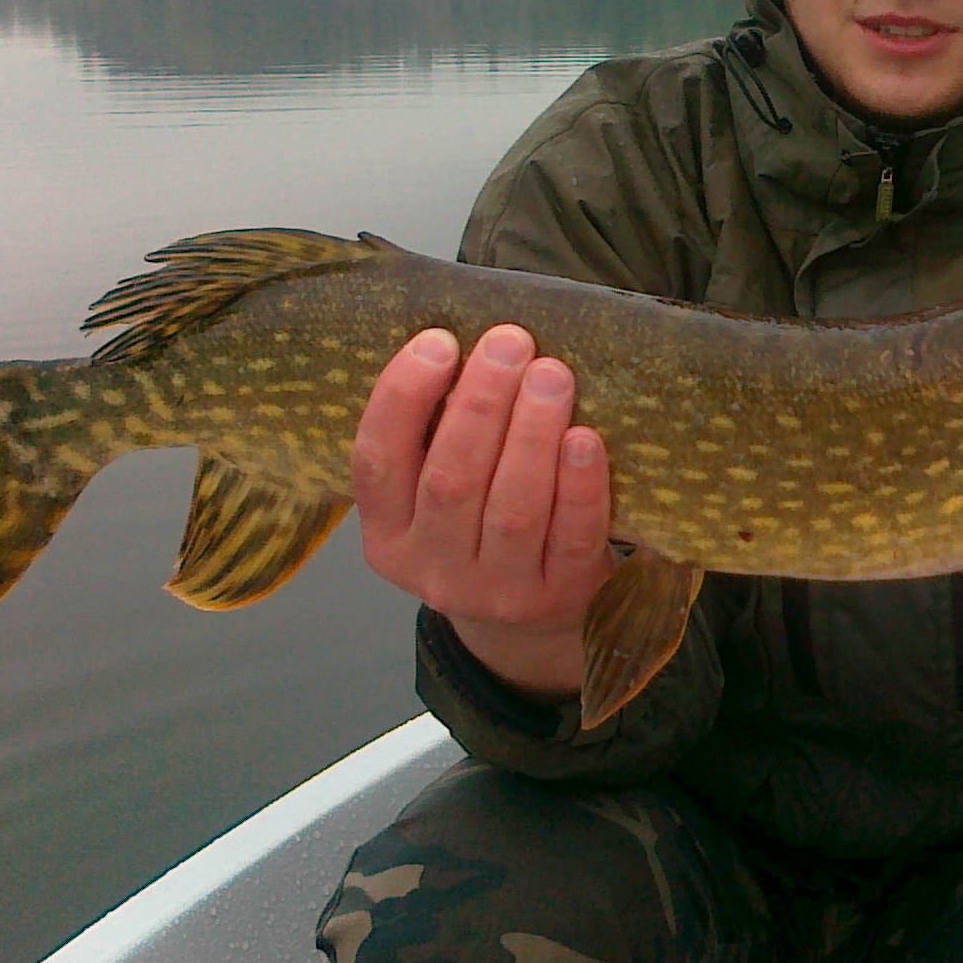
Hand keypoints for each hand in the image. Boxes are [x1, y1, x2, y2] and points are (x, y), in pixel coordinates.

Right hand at [350, 324, 613, 697]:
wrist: (528, 624)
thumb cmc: (480, 526)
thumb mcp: (434, 496)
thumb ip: (435, 435)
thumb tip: (465, 337)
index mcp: (387, 534)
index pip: (376, 463)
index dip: (402, 399)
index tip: (438, 340)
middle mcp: (433, 569)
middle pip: (450, 481)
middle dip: (480, 403)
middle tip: (510, 341)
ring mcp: (497, 591)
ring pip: (511, 508)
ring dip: (531, 434)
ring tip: (551, 374)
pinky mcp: (558, 597)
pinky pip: (570, 537)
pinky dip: (578, 485)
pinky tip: (585, 438)